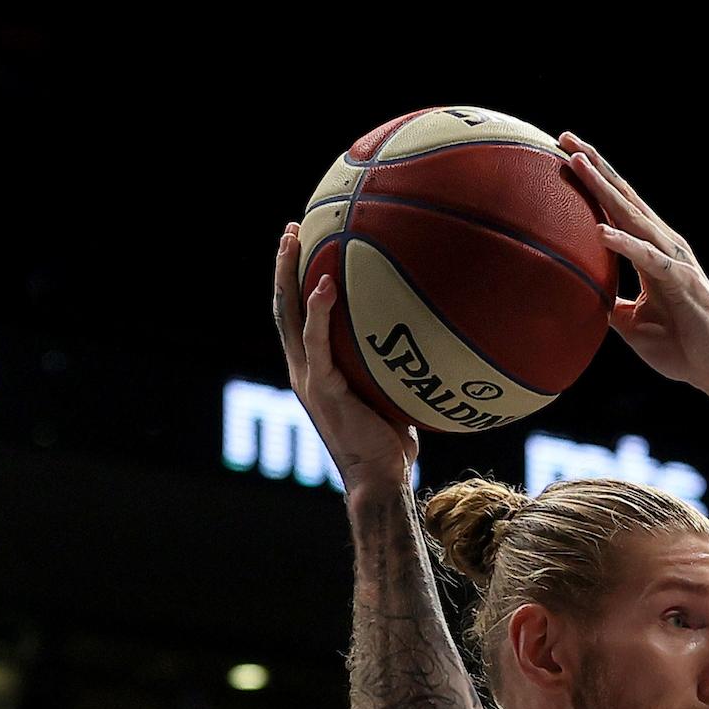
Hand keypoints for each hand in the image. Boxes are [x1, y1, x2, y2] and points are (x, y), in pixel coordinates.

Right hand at [273, 224, 417, 487]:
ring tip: (293, 238)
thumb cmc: (393, 446)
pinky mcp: (322, 387)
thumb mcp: (392, 396)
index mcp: (314, 371)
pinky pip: (317, 341)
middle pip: (284, 307)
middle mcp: (303, 370)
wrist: (380, 480)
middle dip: (283, 266)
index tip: (302, 248)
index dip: (294, 283)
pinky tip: (324, 284)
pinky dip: (318, 312)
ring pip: (289, 316)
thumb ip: (393, 367)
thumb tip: (426, 340)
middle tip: (290, 228)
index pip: (297, 319)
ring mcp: (308, 378)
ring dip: (287, 275)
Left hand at [561, 133, 708, 400]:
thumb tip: (577, 297)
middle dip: (596, 167)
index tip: (564, 151)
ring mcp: (674, 261)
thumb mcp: (631, 322)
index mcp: (651, 251)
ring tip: (579, 165)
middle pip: (625, 199)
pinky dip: (624, 244)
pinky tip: (600, 232)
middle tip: (566, 137)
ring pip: (635, 218)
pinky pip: (648, 259)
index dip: (594, 180)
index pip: (618, 208)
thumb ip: (607, 302)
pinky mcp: (682, 283)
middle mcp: (663, 246)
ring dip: (605, 190)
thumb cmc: (681, 344)